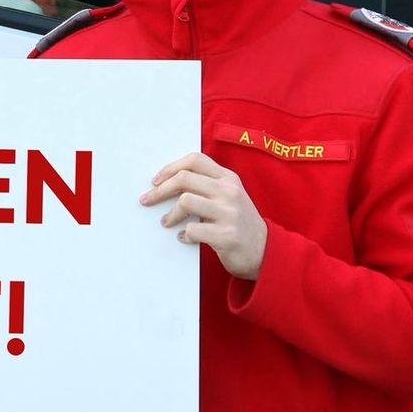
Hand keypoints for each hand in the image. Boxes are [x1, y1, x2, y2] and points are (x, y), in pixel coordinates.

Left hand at [140, 153, 266, 279]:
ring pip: (185, 201)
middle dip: (160, 190)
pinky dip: (183, 235)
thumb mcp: (229, 197)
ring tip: (167, 222)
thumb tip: (168, 184)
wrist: (264, 251)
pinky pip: (192, 230)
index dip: (170, 168)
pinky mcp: (226, 235)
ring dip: (170, 215)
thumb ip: (206, 186)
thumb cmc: (238, 223)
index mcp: (228, 178)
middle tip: (147, 200)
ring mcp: (229, 213)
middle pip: (184, 179)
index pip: (195, 160)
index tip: (155, 180)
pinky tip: (185, 238)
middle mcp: (229, 191)